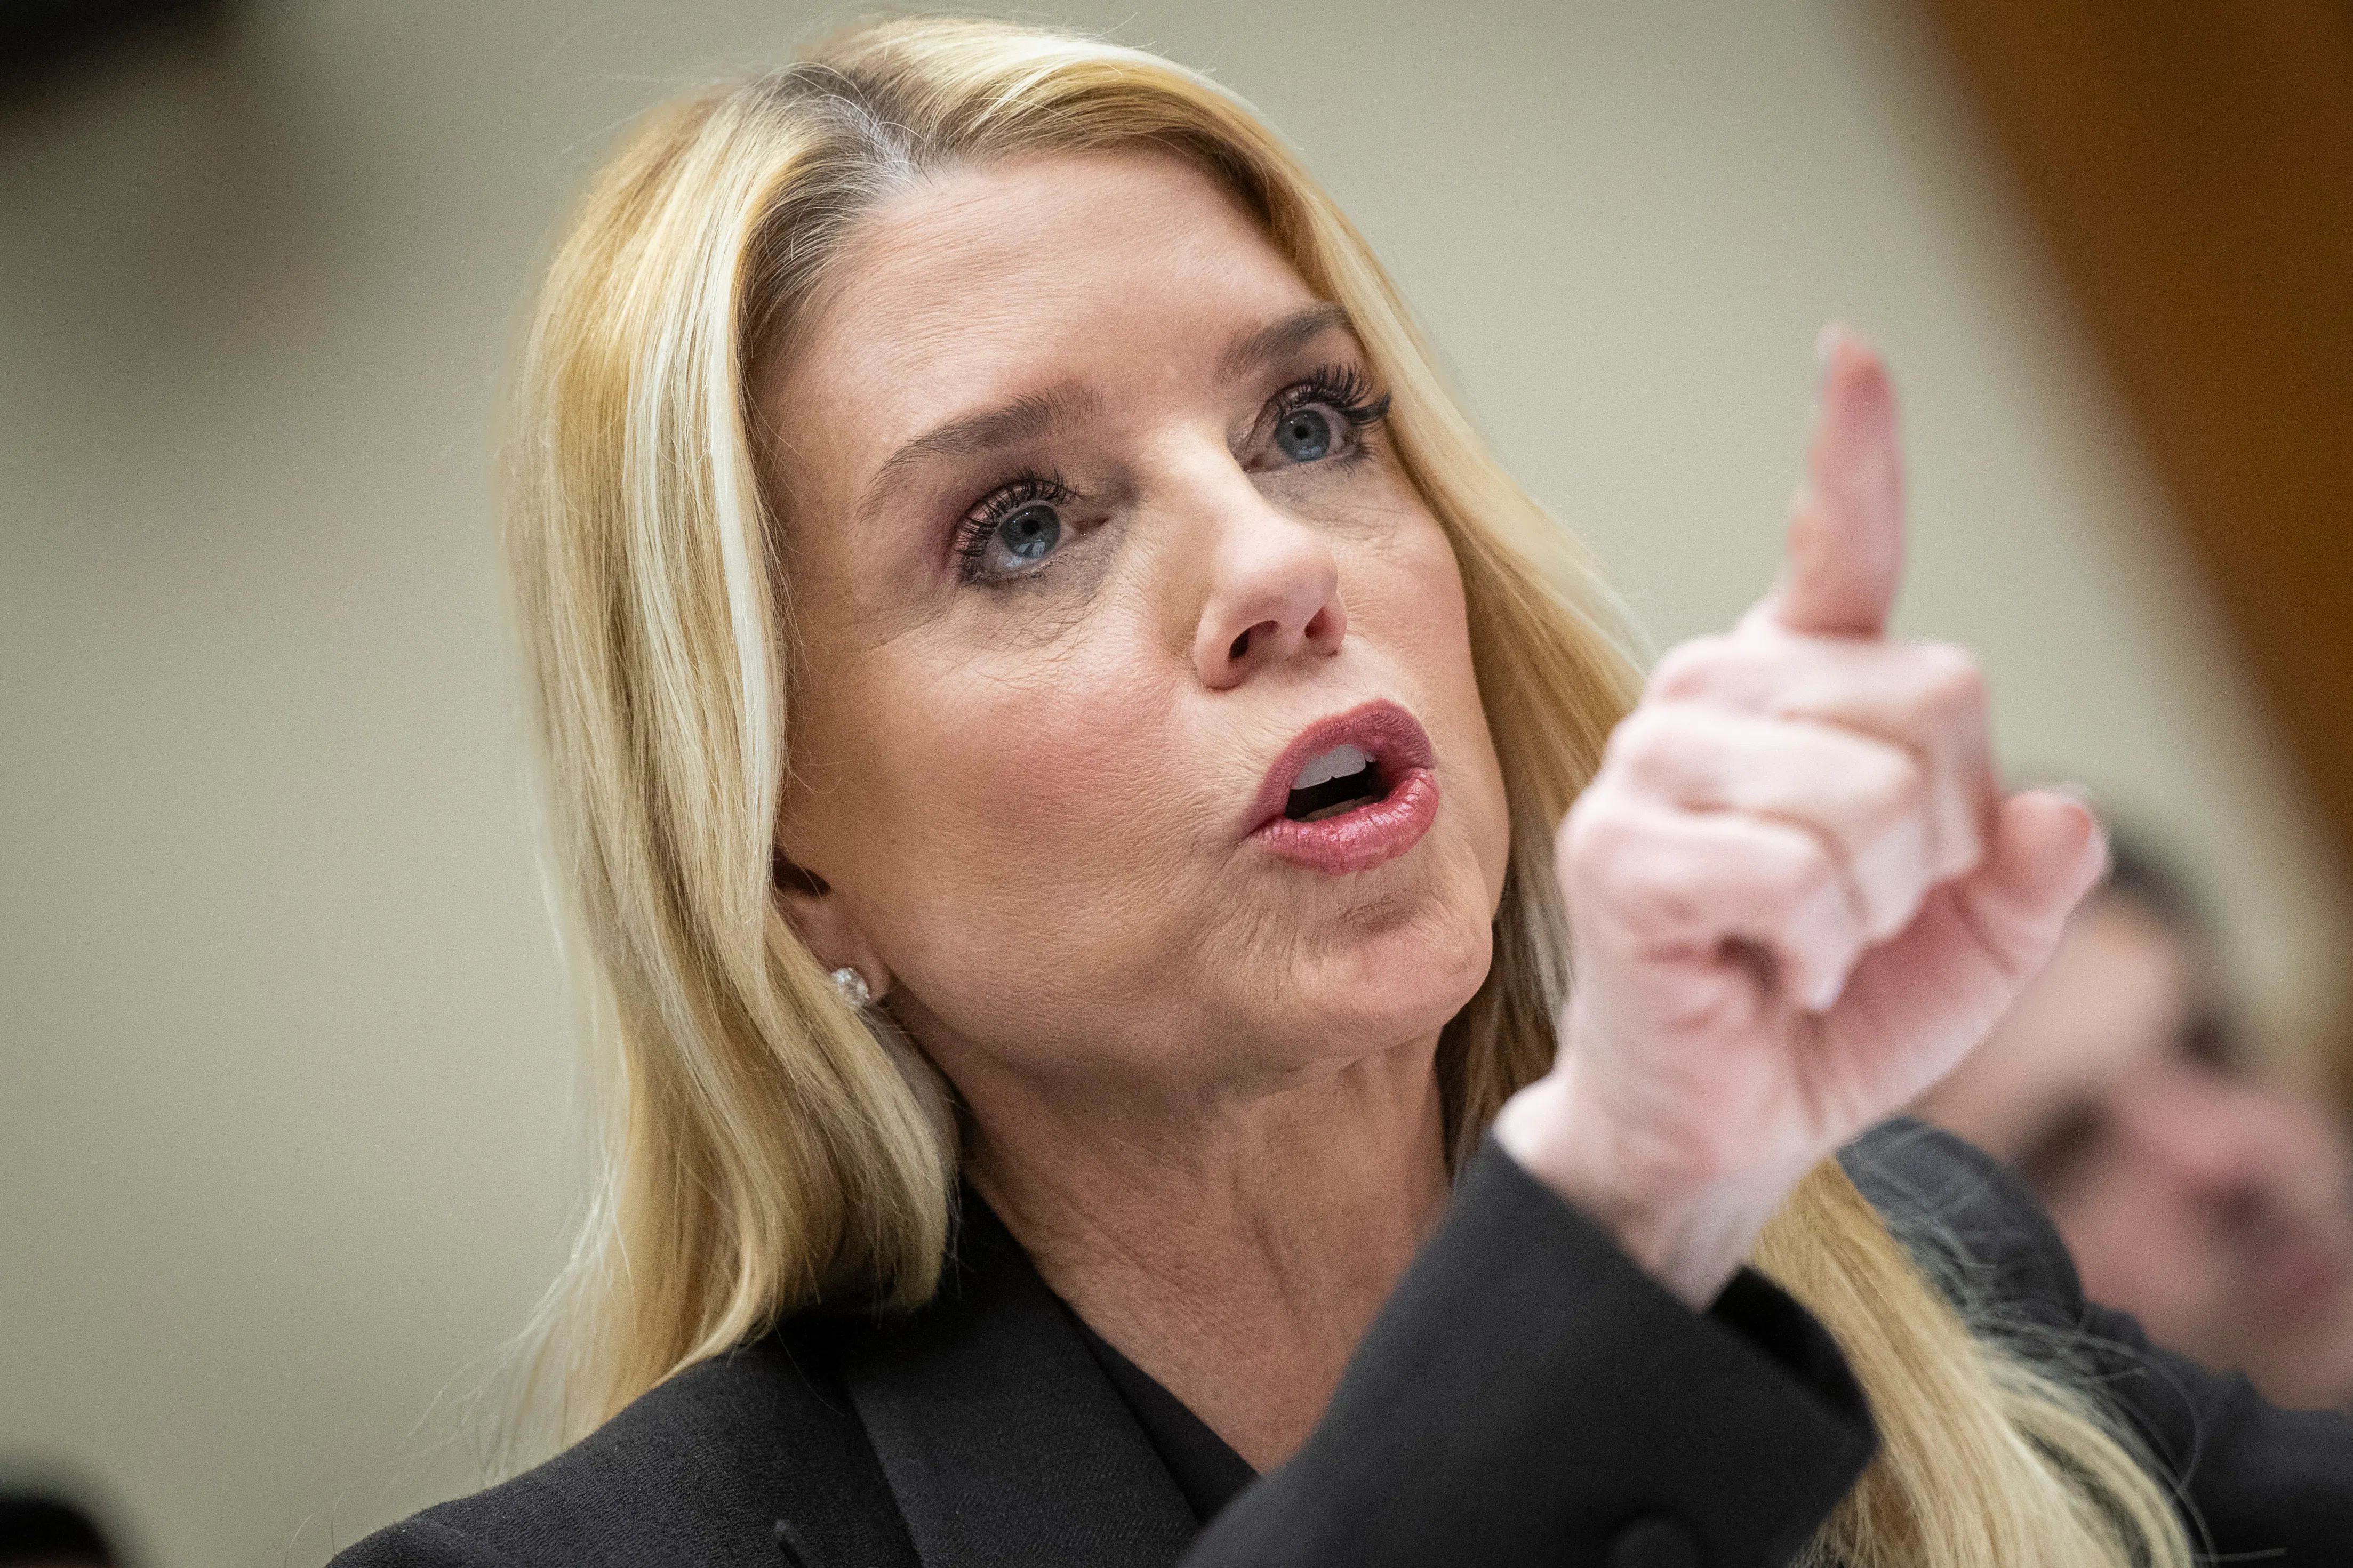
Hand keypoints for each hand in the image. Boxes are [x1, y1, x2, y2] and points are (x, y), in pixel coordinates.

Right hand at [1494, 332, 2105, 1306]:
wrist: (1718, 1123)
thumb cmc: (1826, 1010)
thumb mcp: (1970, 945)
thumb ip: (2028, 876)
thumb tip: (2058, 812)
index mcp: (1796, 688)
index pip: (1837, 548)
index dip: (1853, 452)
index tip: (1851, 352)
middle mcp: (1714, 695)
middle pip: (1934, 697)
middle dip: (1938, 841)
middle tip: (1860, 913)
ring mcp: (1652, 764)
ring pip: (1867, 796)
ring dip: (1876, 909)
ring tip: (1806, 945)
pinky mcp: (1618, 853)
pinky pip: (1794, 874)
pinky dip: (1816, 951)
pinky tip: (1769, 970)